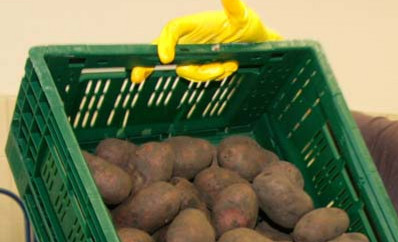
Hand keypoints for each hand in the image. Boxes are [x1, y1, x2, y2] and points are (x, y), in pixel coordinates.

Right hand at [131, 0, 281, 83]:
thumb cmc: (248, 24)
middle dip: (148, 63)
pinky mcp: (201, 64)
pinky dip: (212, 76)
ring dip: (205, 73)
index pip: (173, 29)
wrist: (257, 41)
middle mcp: (189, 37)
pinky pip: (198, 75)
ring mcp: (193, 52)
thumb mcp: (242, 15)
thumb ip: (232, 6)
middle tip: (137, 76)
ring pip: (186, 68)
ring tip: (228, 66)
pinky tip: (229, 68)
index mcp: (194, 22)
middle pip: (164, 49)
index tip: (164, 58)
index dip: (166, 42)